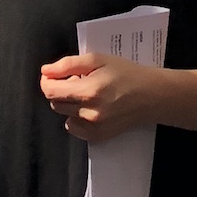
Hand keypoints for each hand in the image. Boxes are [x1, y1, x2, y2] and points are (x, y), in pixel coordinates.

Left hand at [39, 51, 161, 142]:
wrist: (151, 96)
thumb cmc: (126, 73)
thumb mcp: (99, 59)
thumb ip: (68, 64)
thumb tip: (46, 71)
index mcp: (89, 90)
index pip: (51, 91)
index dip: (47, 81)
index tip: (53, 75)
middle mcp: (89, 112)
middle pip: (56, 102)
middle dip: (61, 90)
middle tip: (78, 80)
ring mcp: (93, 128)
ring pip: (64, 114)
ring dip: (70, 103)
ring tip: (88, 94)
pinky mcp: (97, 137)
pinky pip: (73, 127)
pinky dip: (76, 117)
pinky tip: (91, 107)